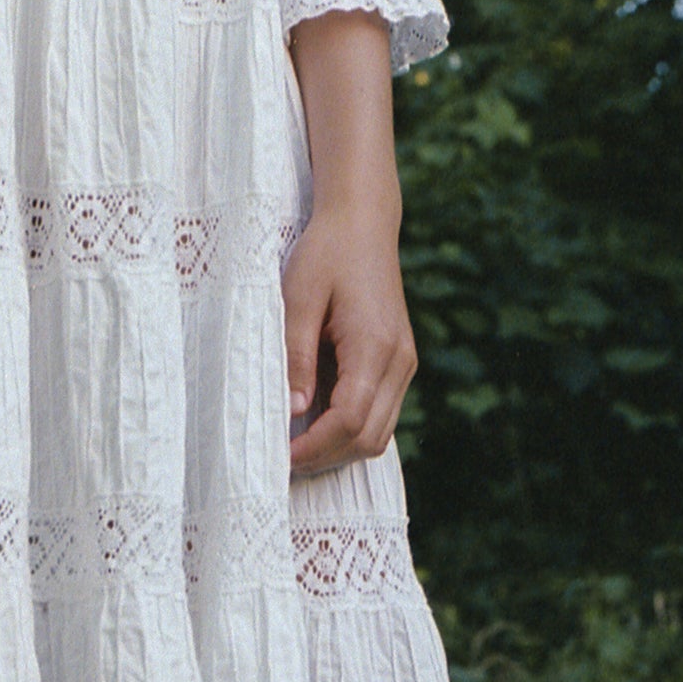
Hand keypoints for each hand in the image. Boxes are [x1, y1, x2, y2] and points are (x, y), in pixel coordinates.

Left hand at [280, 202, 417, 474]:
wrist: (362, 222)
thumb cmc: (325, 254)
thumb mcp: (298, 297)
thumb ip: (296, 355)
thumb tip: (295, 411)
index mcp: (375, 347)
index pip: (349, 421)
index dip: (314, 448)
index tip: (278, 457)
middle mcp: (399, 362)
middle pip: (369, 438)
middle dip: (325, 457)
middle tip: (280, 459)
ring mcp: (404, 363)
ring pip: (380, 433)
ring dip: (339, 447)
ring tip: (295, 444)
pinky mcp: (399, 361)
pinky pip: (380, 412)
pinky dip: (351, 428)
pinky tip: (316, 419)